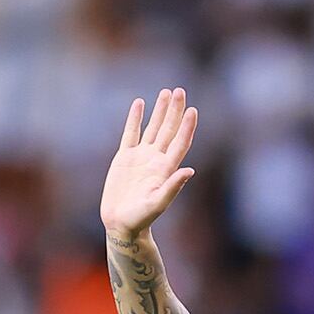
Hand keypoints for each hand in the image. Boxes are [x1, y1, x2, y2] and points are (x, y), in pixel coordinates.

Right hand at [98, 89, 198, 241]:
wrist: (121, 223)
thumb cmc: (142, 217)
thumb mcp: (159, 202)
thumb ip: (173, 186)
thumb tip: (190, 170)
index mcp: (167, 168)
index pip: (180, 142)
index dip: (187, 126)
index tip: (192, 110)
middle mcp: (156, 159)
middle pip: (169, 129)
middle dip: (175, 110)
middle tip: (180, 90)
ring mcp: (141, 157)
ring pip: (153, 127)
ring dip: (160, 110)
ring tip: (166, 92)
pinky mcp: (125, 157)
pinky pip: (131, 133)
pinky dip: (135, 118)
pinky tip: (139, 103)